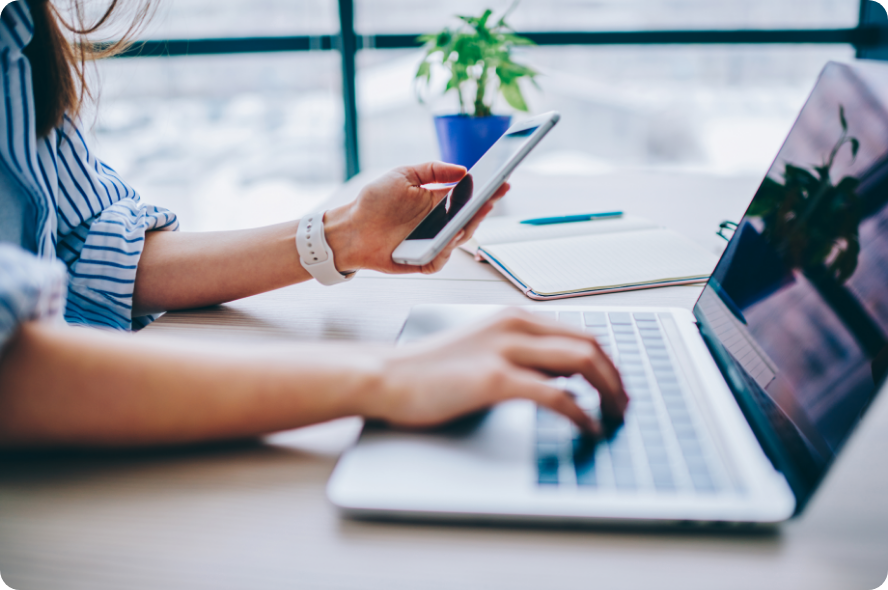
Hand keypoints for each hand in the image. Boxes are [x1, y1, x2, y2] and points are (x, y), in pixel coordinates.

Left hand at [323, 162, 509, 274]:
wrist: (351, 228)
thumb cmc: (374, 202)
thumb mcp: (404, 175)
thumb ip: (433, 170)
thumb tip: (462, 170)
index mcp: (438, 202)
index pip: (469, 196)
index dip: (487, 190)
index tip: (501, 180)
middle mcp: (439, 223)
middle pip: (470, 218)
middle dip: (484, 207)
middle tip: (492, 197)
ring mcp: (433, 242)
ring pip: (459, 238)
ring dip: (468, 226)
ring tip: (475, 212)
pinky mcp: (423, 260)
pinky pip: (441, 258)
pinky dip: (447, 250)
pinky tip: (450, 238)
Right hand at [361, 309, 627, 433]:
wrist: (388, 376)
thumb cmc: (430, 369)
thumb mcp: (484, 348)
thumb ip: (523, 354)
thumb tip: (564, 375)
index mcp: (514, 317)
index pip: (580, 333)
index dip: (608, 361)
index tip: (617, 386)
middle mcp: (516, 326)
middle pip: (590, 344)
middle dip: (617, 376)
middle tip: (625, 404)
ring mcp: (506, 350)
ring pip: (582, 362)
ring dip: (609, 391)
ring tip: (615, 416)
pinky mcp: (495, 378)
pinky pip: (556, 394)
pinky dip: (581, 412)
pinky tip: (587, 427)